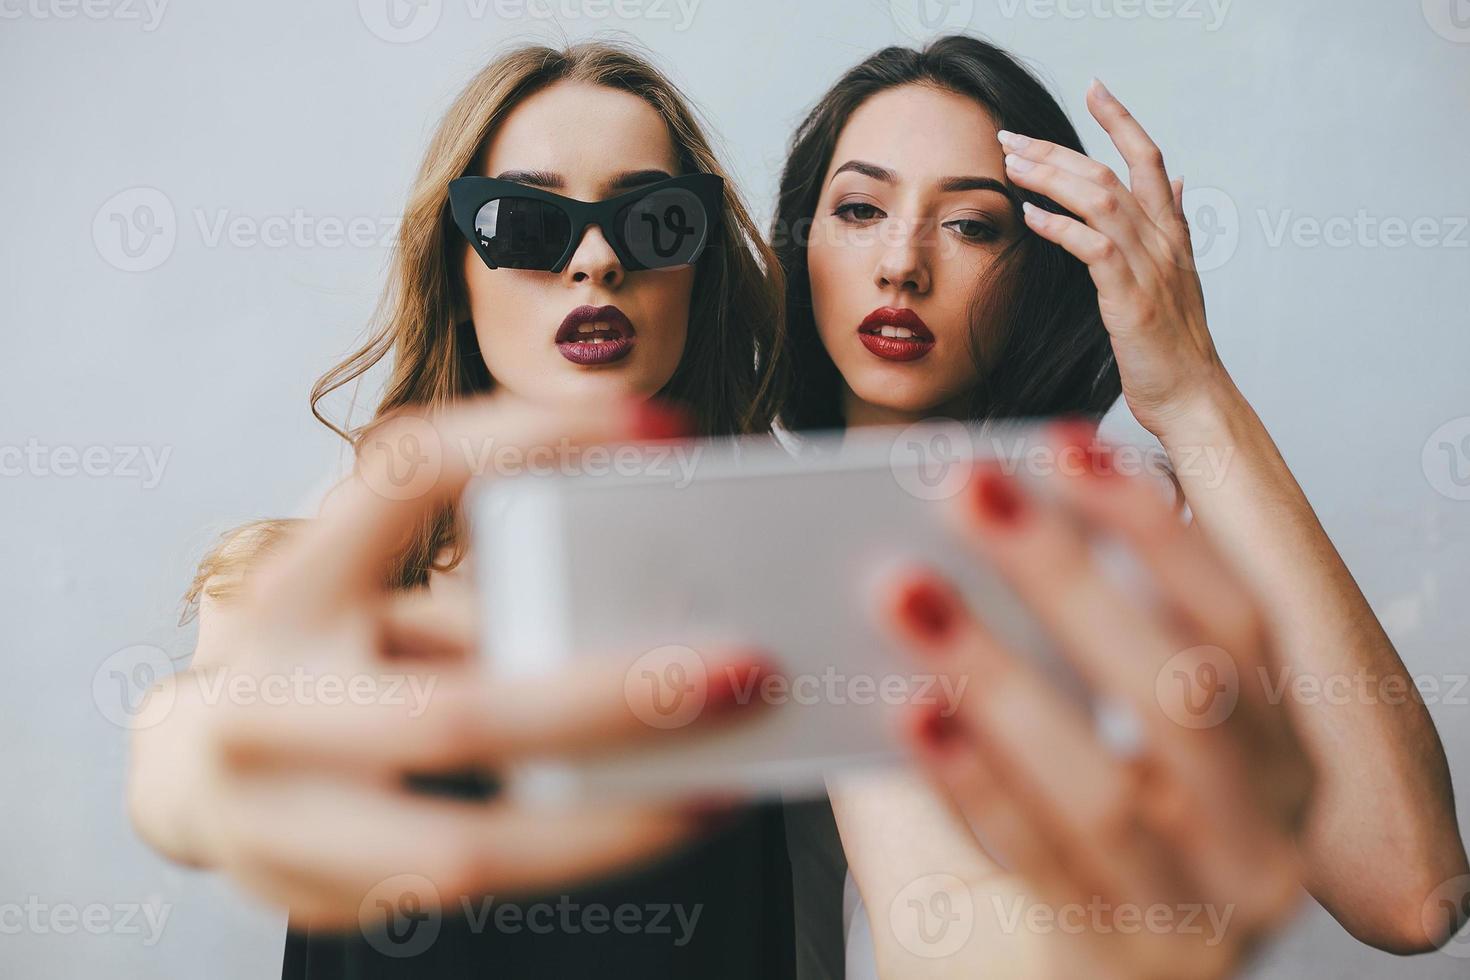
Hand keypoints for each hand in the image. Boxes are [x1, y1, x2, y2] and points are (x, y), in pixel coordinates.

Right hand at [142, 396, 769, 928]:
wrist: (201, 777)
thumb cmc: (326, 656)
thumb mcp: (376, 595)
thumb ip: (482, 596)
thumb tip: (653, 603)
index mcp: (292, 588)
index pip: (404, 479)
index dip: (529, 440)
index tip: (659, 423)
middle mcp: (268, 703)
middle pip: (458, 714)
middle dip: (617, 699)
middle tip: (745, 669)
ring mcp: (280, 820)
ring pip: (470, 844)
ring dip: (616, 823)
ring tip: (721, 786)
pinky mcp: (320, 898)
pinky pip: (475, 885)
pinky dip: (577, 857)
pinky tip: (655, 822)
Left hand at [876, 423, 1311, 979]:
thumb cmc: (1021, 854)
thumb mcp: (1044, 736)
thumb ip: (1008, 638)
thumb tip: (916, 521)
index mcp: (1262, 756)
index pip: (1234, 622)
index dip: (1151, 528)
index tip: (1062, 443)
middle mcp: (1257, 834)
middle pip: (1184, 688)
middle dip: (1069, 575)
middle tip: (965, 489)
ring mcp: (1195, 910)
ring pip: (1110, 784)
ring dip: (1000, 672)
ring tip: (905, 590)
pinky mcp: (1115, 961)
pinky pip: (1039, 862)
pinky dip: (971, 779)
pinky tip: (909, 714)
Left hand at [1000, 80, 1233, 439]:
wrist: (1192, 395)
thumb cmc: (1175, 346)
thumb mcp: (1177, 278)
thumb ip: (1171, 226)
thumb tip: (1176, 184)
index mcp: (1172, 233)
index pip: (1149, 158)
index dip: (1122, 119)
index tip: (1095, 87)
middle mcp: (1164, 241)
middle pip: (1108, 173)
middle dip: (1056, 148)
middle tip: (1011, 135)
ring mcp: (1150, 267)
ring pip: (1099, 200)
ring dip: (1049, 177)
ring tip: (1011, 165)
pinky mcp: (1131, 297)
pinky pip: (1093, 247)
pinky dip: (1059, 226)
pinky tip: (1029, 215)